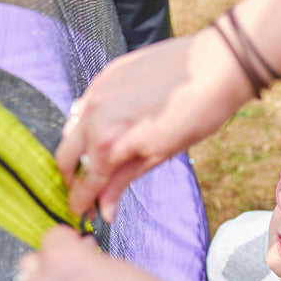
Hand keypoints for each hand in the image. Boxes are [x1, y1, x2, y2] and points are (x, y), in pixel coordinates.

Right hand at [56, 29, 253, 221]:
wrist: (216, 66)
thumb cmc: (198, 113)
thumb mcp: (160, 155)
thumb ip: (124, 180)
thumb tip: (106, 210)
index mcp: (108, 143)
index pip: (83, 183)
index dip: (79, 203)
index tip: (81, 213)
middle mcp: (93, 116)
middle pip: (65, 159)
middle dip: (72, 179)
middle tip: (88, 191)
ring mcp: (96, 92)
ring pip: (70, 131)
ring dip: (77, 151)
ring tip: (98, 161)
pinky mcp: (105, 75)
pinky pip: (83, 106)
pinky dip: (87, 124)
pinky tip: (106, 130)